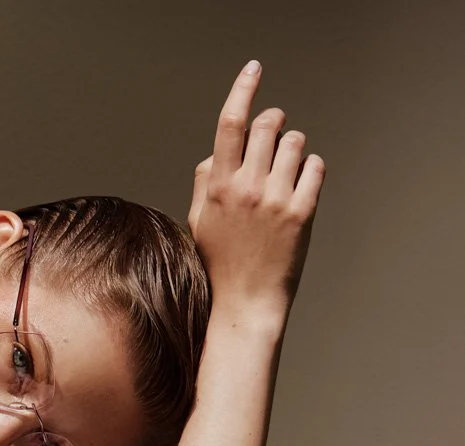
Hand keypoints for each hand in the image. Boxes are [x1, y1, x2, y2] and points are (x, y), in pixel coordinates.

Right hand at [188, 62, 324, 328]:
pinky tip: (301, 187)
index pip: (231, 123)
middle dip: (274, 122)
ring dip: (293, 148)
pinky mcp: (302, 212)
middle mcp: (247, 187)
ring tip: (286, 171)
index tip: (254, 70)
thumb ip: (205, 181)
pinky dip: (311, 169)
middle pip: (269, 124)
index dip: (243, 90)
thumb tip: (215, 152)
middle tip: (275, 134)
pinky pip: (315, 166)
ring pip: (295, 142)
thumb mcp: (200, 222)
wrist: (244, 304)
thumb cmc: (219, 264)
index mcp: (218, 186)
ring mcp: (276, 199)